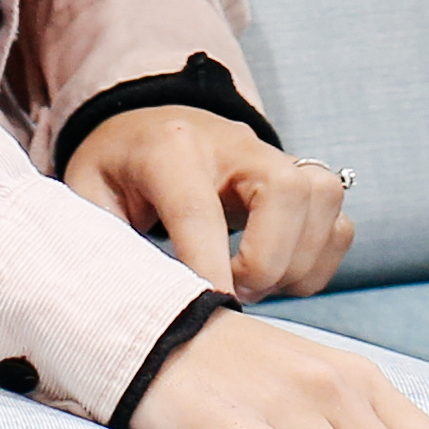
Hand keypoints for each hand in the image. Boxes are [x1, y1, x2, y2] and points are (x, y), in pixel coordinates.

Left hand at [65, 106, 356, 297]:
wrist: (150, 121)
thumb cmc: (119, 165)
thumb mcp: (88, 192)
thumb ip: (100, 235)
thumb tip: (113, 295)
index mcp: (172, 149)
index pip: (200, 210)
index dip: (209, 266)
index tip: (212, 308)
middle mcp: (236, 145)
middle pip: (286, 192)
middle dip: (268, 260)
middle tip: (235, 291)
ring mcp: (277, 157)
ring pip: (323, 202)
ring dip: (297, 263)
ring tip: (254, 284)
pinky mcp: (304, 179)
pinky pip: (339, 225)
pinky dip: (317, 263)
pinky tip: (278, 275)